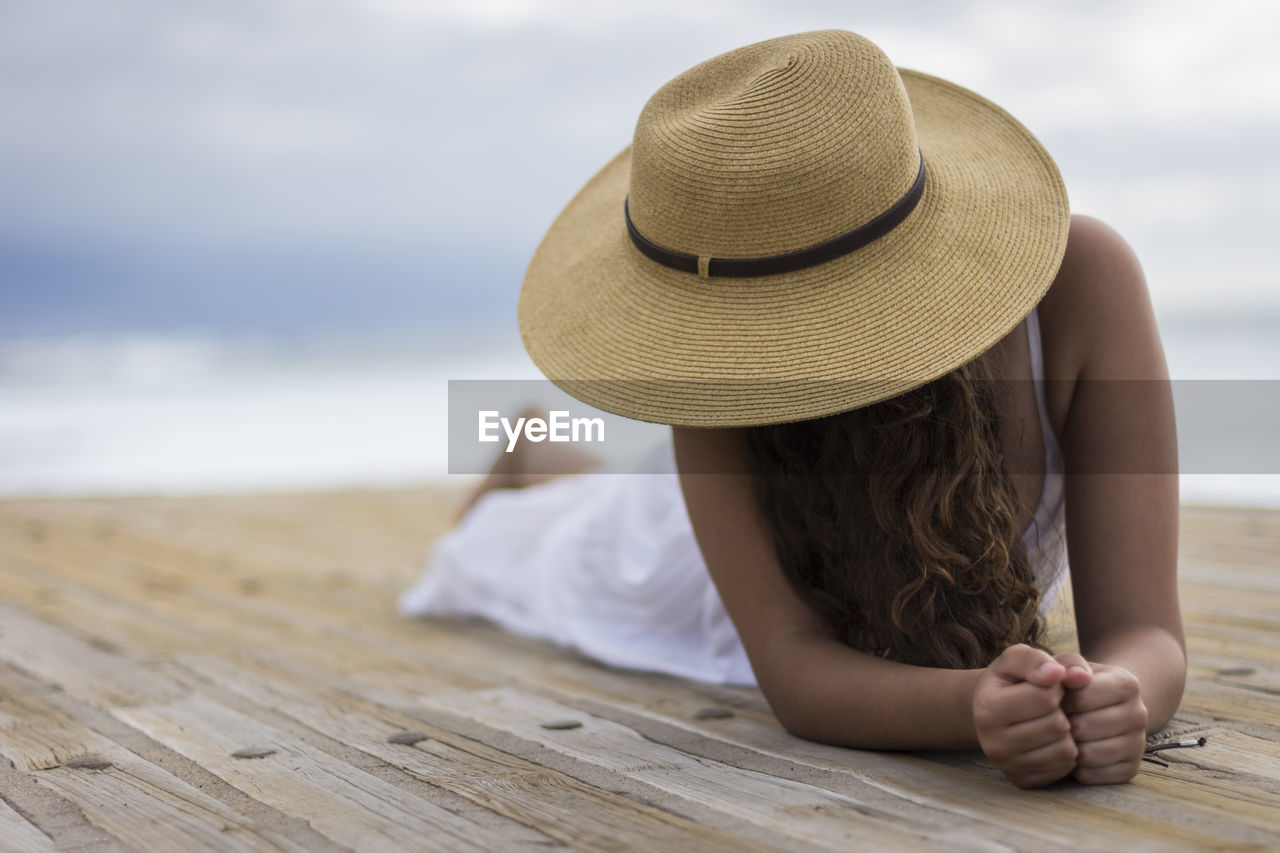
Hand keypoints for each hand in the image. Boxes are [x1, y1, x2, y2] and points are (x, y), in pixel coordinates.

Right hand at [972, 644, 1090, 787]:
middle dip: (1062, 710)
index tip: (1047, 684)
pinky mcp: (1022, 781)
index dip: (1055, 686)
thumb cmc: (1009, 680)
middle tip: (1050, 705)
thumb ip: (1037, 659)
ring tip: (1051, 721)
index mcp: (987, 708)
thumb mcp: (1017, 658)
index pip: (1045, 697)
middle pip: (1057, 725)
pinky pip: (1064, 769)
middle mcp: (992, 743)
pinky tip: (1052, 740)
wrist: (989, 711)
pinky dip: (1065, 752)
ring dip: (1067, 732)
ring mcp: (1006, 766)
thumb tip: (1060, 674)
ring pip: (1065, 750)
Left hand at [1058, 657, 1147, 784]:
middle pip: (1083, 728)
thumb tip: (1071, 676)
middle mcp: (1140, 714)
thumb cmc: (1077, 684)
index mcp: (1127, 684)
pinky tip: (1074, 752)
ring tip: (1064, 735)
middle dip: (1063, 724)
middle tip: (1058, 720)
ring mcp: (1139, 744)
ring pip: (1089, 755)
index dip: (1059, 700)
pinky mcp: (1131, 768)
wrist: (1102, 706)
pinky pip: (1094, 776)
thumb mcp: (1070, 665)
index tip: (1057, 697)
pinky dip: (1077, 768)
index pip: (1080, 698)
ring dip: (1069, 748)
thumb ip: (1067, 664)